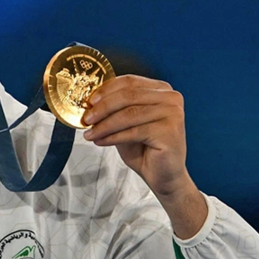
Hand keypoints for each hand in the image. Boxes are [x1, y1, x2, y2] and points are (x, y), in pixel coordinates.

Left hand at [81, 75, 205, 237]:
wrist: (163, 176)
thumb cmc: (144, 148)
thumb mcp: (125, 124)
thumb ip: (113, 110)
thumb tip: (89, 103)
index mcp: (161, 90)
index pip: (129, 82)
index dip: (106, 90)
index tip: (88, 101)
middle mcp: (171, 98)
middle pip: (128, 96)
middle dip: (102, 107)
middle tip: (86, 119)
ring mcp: (173, 113)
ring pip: (129, 114)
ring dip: (104, 124)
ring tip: (90, 133)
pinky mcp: (170, 131)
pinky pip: (134, 131)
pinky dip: (113, 136)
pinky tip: (100, 141)